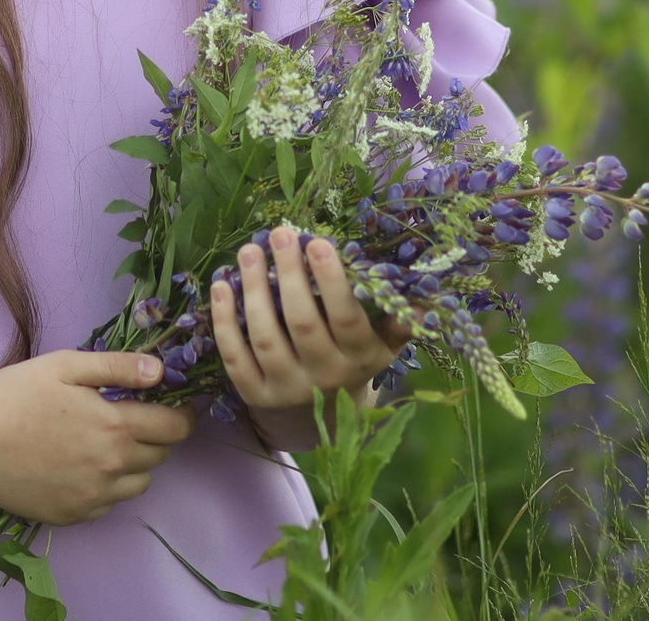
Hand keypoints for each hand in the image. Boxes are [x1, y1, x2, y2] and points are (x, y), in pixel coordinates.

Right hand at [0, 350, 195, 524]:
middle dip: (155, 436)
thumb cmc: (14, 394)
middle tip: (131, 418)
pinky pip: (108, 504)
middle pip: (160, 457)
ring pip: (139, 484)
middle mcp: (110, 468)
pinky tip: (80, 466)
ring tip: (104, 443)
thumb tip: (161, 370)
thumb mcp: (65, 366)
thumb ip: (118, 367)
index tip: (173, 406)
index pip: (175, 428)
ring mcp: (91, 498)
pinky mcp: (72, 516)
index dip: (181, 415)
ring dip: (134, 464)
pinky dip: (105, 487)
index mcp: (115, 427)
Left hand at [210, 225, 410, 451]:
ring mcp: (287, 388)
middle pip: (302, 323)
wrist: (326, 414)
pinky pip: (235, 358)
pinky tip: (220, 286)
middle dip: (290, 275)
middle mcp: (324, 376)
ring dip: (253, 292)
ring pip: (265, 338)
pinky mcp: (255, 395)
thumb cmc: (355, 359)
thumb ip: (400, 318)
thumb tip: (428, 291)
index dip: (331, 281)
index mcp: (359, 358)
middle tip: (278, 233)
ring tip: (248, 252)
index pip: (346, 318)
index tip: (317, 241)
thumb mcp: (384, 344)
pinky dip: (223, 322)